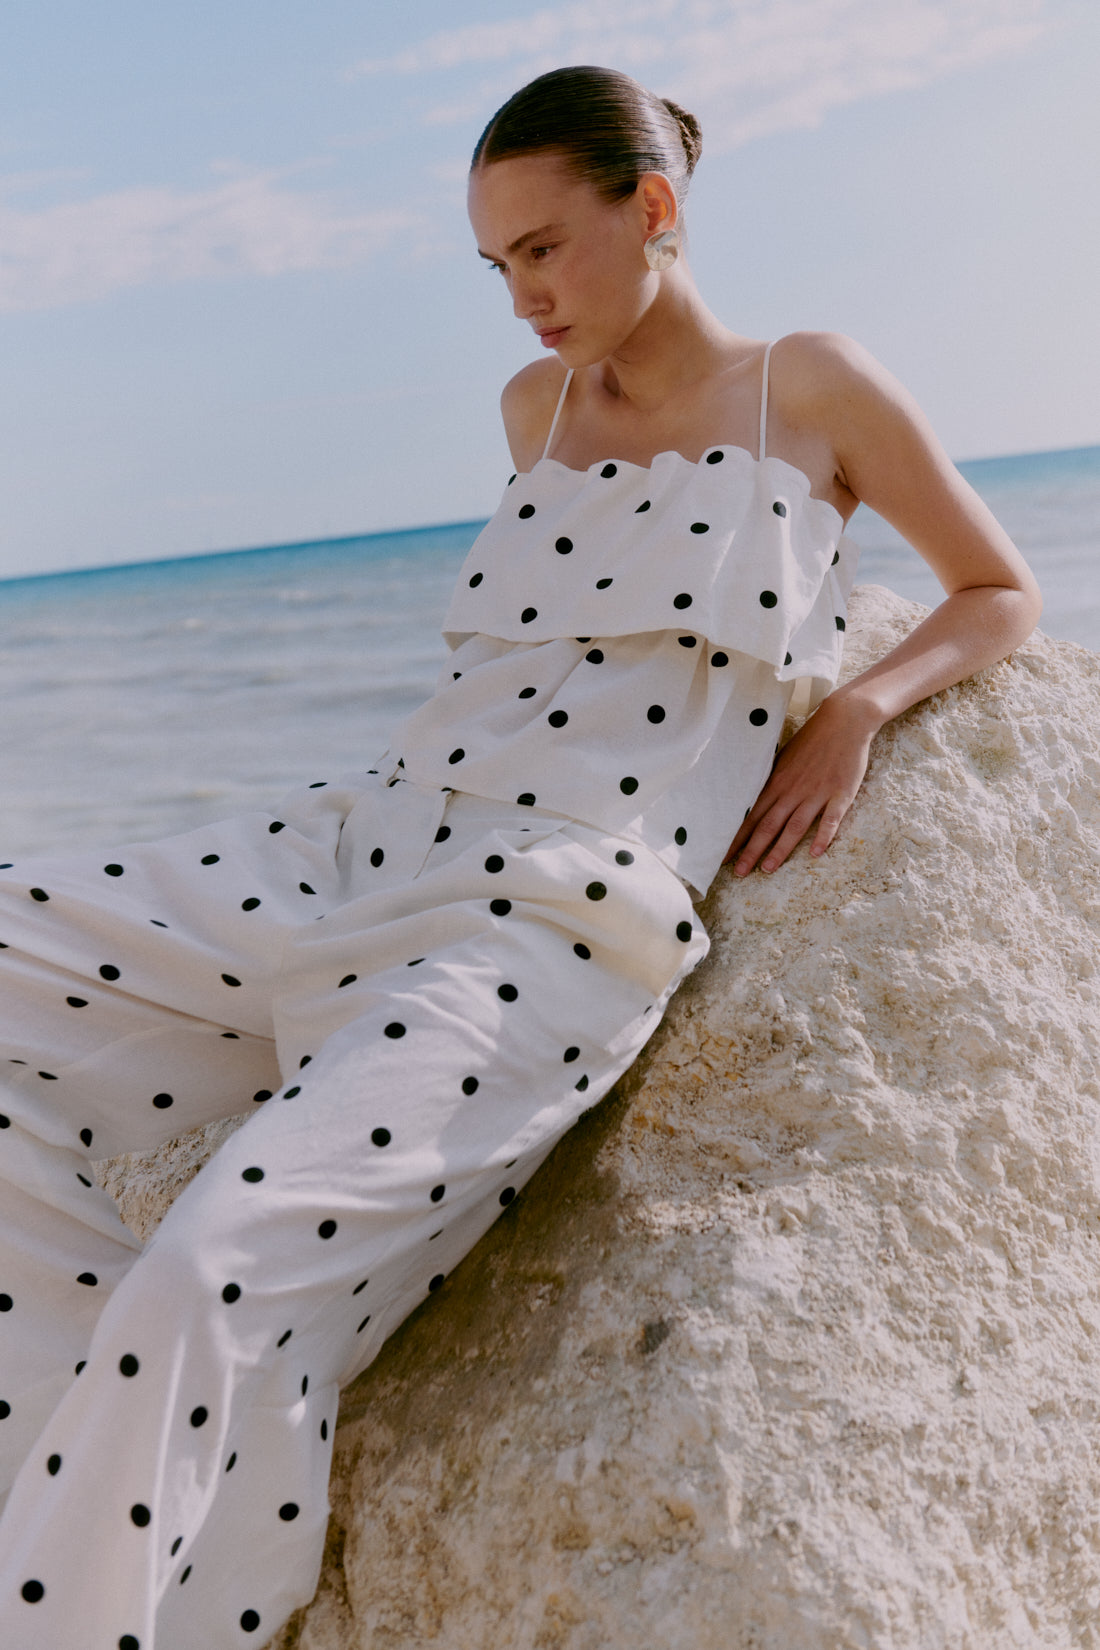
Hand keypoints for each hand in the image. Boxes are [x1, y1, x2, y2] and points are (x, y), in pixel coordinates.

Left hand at [724, 690, 878, 876]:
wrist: (843, 721)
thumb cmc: (811, 740)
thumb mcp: (784, 760)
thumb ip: (771, 782)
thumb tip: (752, 801)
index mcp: (777, 783)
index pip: (751, 816)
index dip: (736, 838)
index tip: (722, 856)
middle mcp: (793, 791)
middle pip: (768, 825)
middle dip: (751, 850)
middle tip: (738, 873)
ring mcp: (817, 793)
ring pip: (794, 826)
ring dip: (780, 849)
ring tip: (767, 869)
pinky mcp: (841, 794)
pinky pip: (831, 818)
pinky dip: (824, 836)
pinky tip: (816, 853)